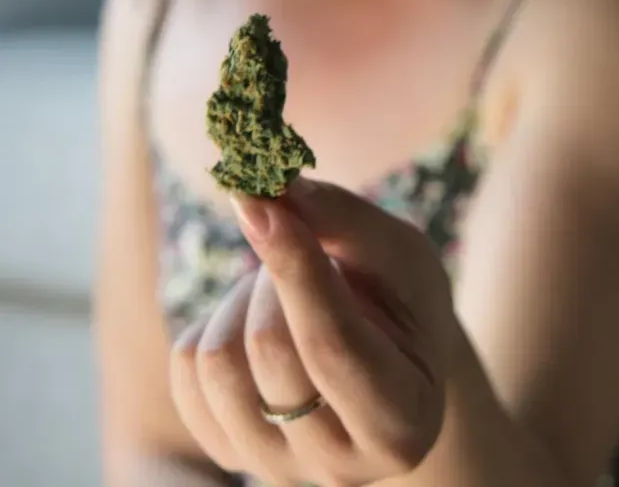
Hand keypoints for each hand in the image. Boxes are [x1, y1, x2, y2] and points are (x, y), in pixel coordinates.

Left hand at [169, 178, 462, 485]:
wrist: (393, 360)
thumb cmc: (406, 302)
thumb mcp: (399, 253)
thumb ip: (341, 219)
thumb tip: (262, 189)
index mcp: (402, 424)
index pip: (331, 346)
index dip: (296, 269)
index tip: (264, 199)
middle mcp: (340, 466)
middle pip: (268, 351)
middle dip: (279, 273)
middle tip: (305, 244)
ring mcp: (275, 467)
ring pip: (217, 361)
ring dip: (245, 299)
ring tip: (287, 292)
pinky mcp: (225, 451)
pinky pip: (184, 370)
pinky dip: (216, 323)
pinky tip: (259, 323)